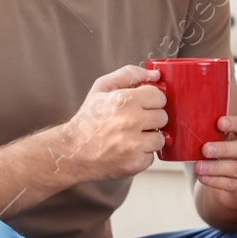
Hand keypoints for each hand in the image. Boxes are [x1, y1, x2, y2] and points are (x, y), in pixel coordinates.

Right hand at [52, 65, 165, 181]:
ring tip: (132, 137)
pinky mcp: (136, 163)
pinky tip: (128, 150)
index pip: (159, 96)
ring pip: (160, 138)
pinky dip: (142, 154)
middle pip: (162, 116)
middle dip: (151, 118)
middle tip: (135, 122)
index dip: (151, 100)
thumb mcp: (101, 88)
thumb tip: (155, 75)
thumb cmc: (88, 120)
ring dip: (149, 138)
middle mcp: (130, 121)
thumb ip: (128, 75)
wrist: (73, 151)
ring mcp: (134, 144)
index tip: (142, 105)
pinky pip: (152, 156)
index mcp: (124, 100)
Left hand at [195, 114, 236, 211]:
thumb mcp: (220, 139)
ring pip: (236, 168)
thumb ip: (210, 131)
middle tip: (205, 149)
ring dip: (215, 167)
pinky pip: (230, 184)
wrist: (230, 182)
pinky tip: (203, 178)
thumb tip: (185, 122)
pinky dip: (215, 181)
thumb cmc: (222, 152)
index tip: (219, 123)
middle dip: (224, 149)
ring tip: (199, 167)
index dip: (234, 124)